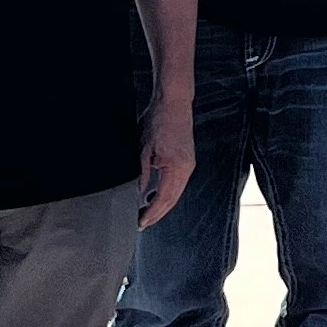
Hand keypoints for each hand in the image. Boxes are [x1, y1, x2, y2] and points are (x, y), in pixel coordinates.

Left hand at [137, 94, 198, 229]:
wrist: (173, 103)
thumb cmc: (159, 121)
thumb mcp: (143, 149)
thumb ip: (142, 174)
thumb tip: (138, 193)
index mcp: (177, 167)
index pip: (164, 198)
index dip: (152, 213)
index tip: (141, 222)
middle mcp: (186, 169)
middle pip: (172, 199)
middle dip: (157, 213)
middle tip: (142, 223)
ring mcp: (188, 165)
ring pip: (175, 193)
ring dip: (161, 204)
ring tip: (145, 213)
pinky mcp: (186, 160)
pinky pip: (176, 183)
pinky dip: (165, 192)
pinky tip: (153, 195)